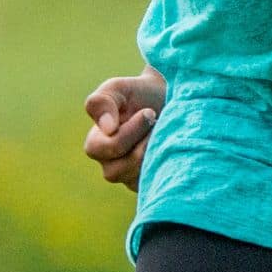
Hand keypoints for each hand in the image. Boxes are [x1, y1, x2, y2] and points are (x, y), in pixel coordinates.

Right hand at [84, 71, 168, 190]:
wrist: (171, 100)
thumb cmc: (140, 93)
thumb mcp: (117, 88)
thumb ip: (102, 102)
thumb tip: (107, 129)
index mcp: (97, 144)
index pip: (106, 149)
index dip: (130, 132)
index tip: (149, 112)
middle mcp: (111, 166)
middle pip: (120, 169)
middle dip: (145, 144)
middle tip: (160, 123)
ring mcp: (132, 178)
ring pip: (140, 178)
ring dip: (157, 153)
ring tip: (167, 134)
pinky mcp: (153, 183)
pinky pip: (157, 184)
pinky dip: (168, 165)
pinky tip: (174, 148)